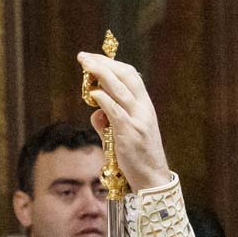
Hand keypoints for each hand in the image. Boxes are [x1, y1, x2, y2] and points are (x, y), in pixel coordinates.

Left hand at [78, 51, 170, 191]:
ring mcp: (138, 120)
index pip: (131, 76)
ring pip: (120, 89)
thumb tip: (95, 112)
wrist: (153, 179)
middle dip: (104, 63)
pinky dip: (104, 99)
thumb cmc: (137, 159)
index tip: (94, 58)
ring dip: (101, 74)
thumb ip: (108, 123)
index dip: (112, 64)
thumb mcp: (122, 136)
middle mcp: (143, 109)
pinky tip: (93, 93)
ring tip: (86, 65)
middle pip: (126, 76)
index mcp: (145, 106)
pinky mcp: (130, 133)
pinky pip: (116, 111)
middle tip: (84, 57)